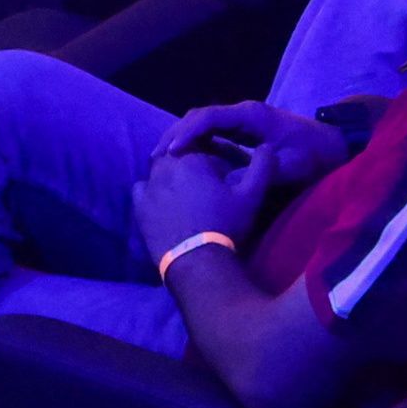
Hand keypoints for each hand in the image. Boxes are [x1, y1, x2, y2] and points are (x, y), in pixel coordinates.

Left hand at [133, 141, 271, 256]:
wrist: (197, 261)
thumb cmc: (226, 225)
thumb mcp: (252, 195)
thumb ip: (262, 166)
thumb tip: (267, 146)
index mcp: (192, 159)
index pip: (205, 149)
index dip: (217, 162)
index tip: (226, 179)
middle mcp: (166, 167)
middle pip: (180, 156)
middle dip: (193, 166)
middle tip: (206, 187)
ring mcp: (149, 187)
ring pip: (160, 169)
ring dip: (173, 175)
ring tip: (187, 194)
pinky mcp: (139, 207)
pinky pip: (142, 188)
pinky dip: (152, 190)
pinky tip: (164, 201)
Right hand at [158, 99, 348, 192]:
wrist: (332, 146)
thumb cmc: (314, 155)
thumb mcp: (292, 166)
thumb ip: (263, 170)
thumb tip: (232, 180)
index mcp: (251, 116)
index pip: (209, 118)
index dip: (187, 134)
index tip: (170, 153)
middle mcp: (243, 113)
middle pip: (199, 116)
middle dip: (176, 134)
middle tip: (155, 158)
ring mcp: (243, 120)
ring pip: (202, 123)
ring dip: (182, 138)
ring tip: (162, 160)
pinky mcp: (243, 130)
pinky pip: (212, 132)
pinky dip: (195, 142)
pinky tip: (183, 161)